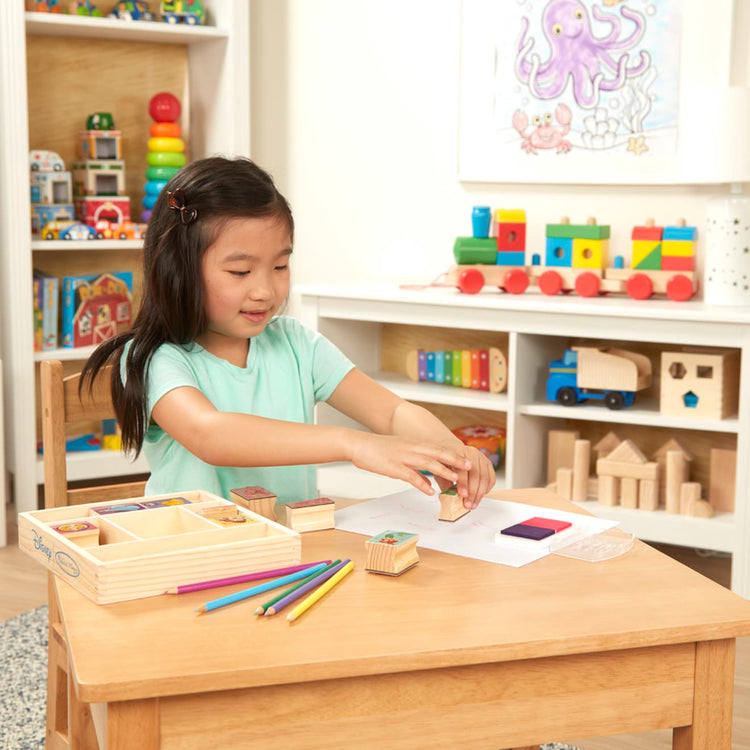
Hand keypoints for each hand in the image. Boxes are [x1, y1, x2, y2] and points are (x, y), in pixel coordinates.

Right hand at [348, 433, 471, 495]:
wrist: (358, 444)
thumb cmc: (378, 450)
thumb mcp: (401, 454)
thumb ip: (416, 467)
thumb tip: (428, 484)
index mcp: (414, 444)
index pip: (439, 448)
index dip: (454, 454)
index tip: (467, 460)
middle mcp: (412, 448)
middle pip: (438, 453)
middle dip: (455, 460)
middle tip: (469, 466)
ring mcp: (403, 457)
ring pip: (428, 463)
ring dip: (443, 471)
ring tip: (456, 479)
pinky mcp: (393, 467)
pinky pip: (410, 476)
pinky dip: (422, 484)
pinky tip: (429, 491)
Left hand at [434, 443, 494, 508]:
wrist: (452, 452)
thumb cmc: (445, 463)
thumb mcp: (440, 471)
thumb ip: (444, 483)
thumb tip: (450, 498)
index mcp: (457, 452)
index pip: (462, 469)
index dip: (463, 483)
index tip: (462, 495)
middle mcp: (471, 452)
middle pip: (475, 474)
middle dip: (473, 492)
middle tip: (468, 504)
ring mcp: (481, 457)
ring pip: (484, 477)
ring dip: (479, 493)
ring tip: (473, 504)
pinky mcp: (487, 463)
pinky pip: (491, 478)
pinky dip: (486, 489)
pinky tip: (480, 496)